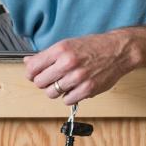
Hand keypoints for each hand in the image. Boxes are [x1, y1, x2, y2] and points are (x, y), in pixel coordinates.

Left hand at [23, 30, 140, 103]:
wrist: (118, 50)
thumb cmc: (93, 46)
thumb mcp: (67, 44)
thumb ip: (47, 55)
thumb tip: (27, 62)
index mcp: (61, 50)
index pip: (33, 68)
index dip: (30, 74)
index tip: (33, 75)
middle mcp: (68, 64)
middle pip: (40, 82)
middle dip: (43, 82)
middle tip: (51, 79)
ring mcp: (78, 78)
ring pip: (52, 93)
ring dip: (56, 90)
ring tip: (64, 83)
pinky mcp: (88, 89)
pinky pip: (67, 100)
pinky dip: (69, 96)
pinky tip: (74, 88)